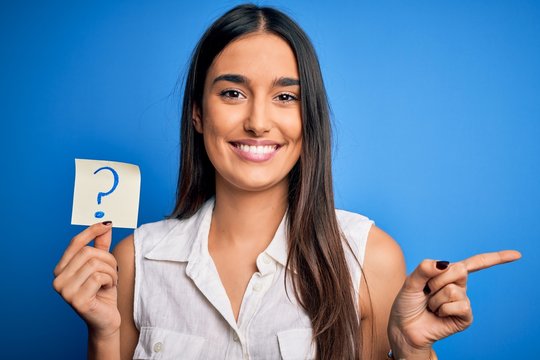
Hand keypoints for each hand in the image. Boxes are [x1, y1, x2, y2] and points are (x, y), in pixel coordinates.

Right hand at [53, 222, 119, 338]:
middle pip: (88, 252)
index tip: (106, 224)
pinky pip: (99, 277)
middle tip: (113, 272)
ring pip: (95, 264)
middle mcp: (58, 280)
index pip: (75, 244)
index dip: (91, 231)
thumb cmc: (103, 293)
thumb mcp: (103, 266)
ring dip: (111, 272)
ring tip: (110, 282)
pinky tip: (107, 290)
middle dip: (107, 259)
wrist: (106, 320)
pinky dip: (110, 281)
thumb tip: (105, 224)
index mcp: (61, 270)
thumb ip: (101, 246)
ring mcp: (65, 291)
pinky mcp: (77, 300)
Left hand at [387, 250, 520, 358]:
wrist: (405, 328)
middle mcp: (458, 285)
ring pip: (454, 290)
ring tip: (430, 306)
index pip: (474, 263)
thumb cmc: (407, 304)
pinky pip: (460, 305)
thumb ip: (424, 269)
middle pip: (459, 270)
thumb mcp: (411, 282)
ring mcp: (463, 301)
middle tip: (428, 291)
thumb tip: (444, 264)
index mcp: (447, 273)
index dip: (496, 258)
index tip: (517, 255)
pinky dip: (443, 309)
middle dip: (437, 280)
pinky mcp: (465, 317)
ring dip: (436, 298)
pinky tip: (438, 314)